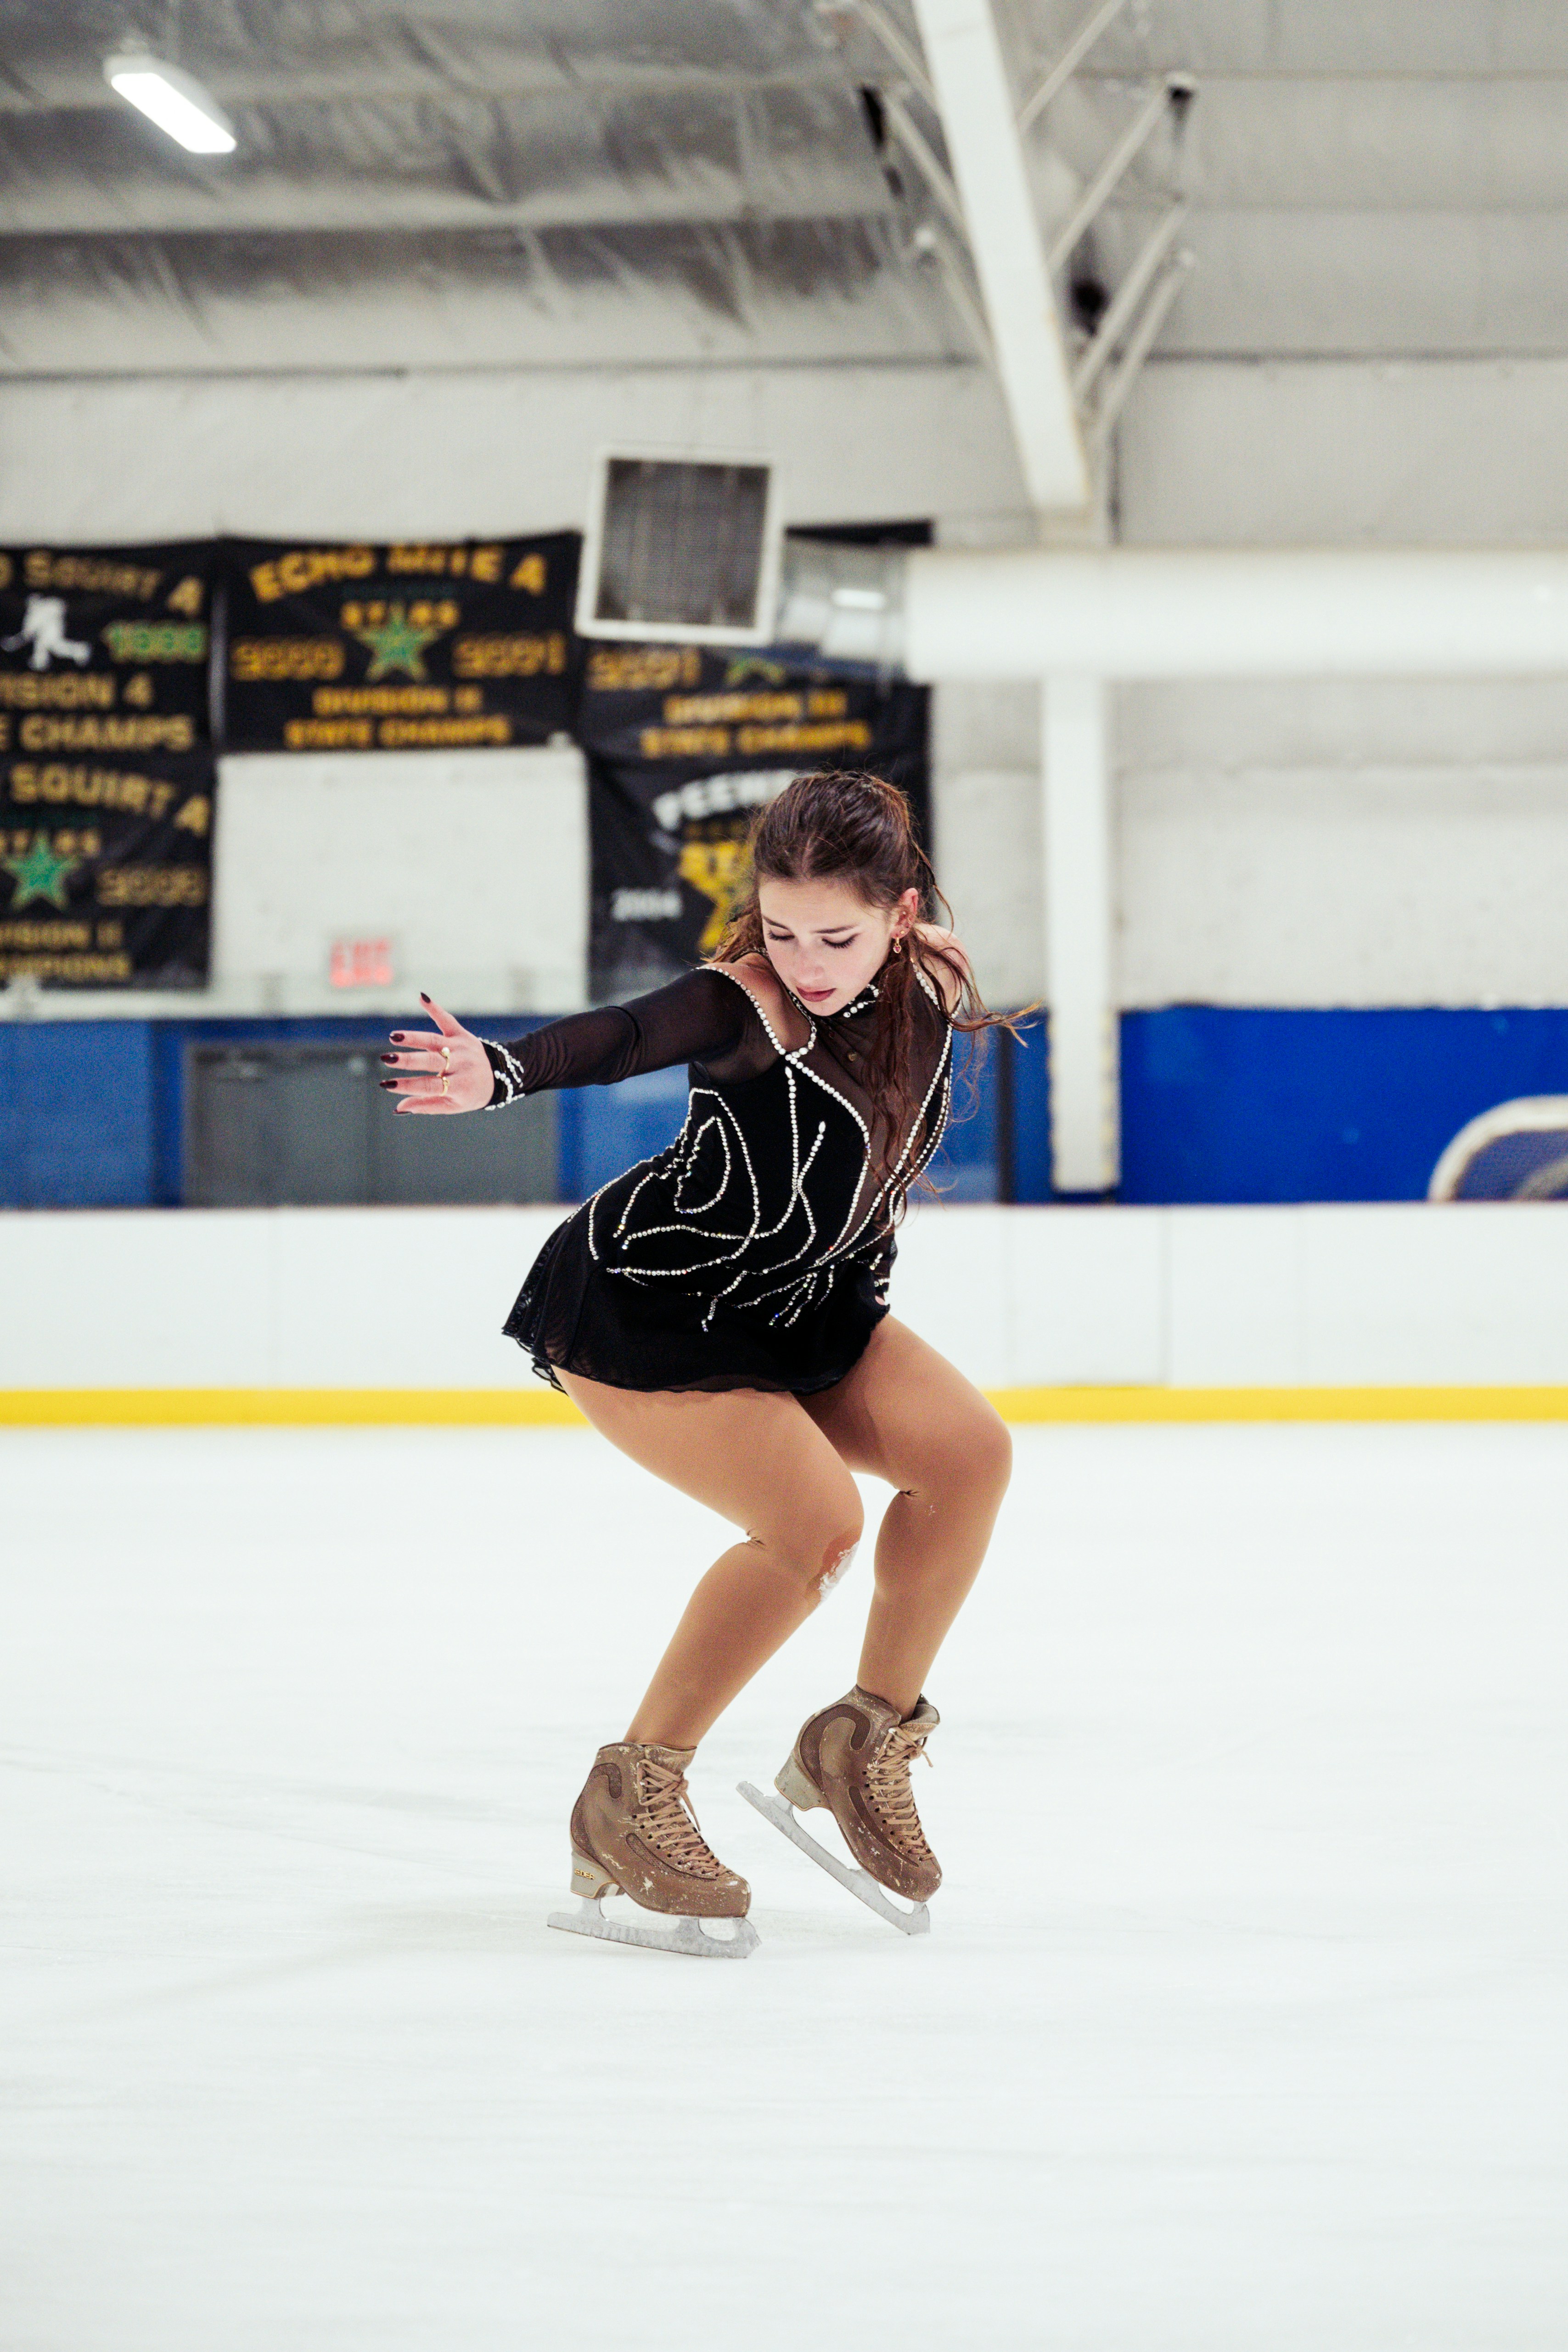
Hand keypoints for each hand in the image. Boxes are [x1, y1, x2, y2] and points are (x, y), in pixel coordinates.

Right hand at [379, 995, 492, 1114]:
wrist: (499, 1076)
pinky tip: (422, 997)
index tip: (386, 1084)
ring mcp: (461, 1047)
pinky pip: (447, 1020)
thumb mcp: (452, 1106)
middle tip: (387, 1058)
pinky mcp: (462, 1034)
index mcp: (459, 1086)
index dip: (407, 1086)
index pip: (429, 1086)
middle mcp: (461, 1064)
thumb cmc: (470, 1094)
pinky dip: (435, 1008)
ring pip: (435, 1040)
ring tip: (394, 1036)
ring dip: (413, 1037)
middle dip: (408, 1060)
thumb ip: (426, 1106)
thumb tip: (398, 1108)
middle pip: (431, 1061)